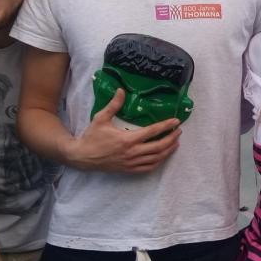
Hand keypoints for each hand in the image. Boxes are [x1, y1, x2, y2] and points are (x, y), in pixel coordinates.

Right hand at [60, 89, 181, 172]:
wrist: (82, 157)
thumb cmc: (92, 137)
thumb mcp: (101, 118)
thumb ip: (113, 105)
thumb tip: (121, 90)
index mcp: (127, 139)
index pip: (152, 132)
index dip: (166, 126)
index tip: (176, 121)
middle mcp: (132, 152)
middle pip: (159, 147)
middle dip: (171, 139)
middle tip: (178, 131)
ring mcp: (131, 163)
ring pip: (156, 159)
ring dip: (168, 151)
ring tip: (175, 143)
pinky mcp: (129, 170)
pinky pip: (148, 168)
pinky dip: (158, 162)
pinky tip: (163, 156)